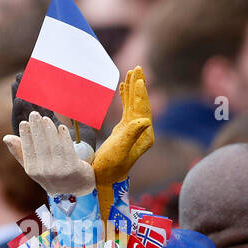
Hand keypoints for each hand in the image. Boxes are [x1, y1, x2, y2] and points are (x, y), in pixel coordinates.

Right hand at [3, 112, 94, 195]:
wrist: (73, 188)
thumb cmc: (50, 172)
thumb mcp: (33, 165)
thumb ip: (20, 152)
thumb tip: (6, 137)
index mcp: (33, 171)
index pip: (27, 149)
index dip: (26, 135)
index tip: (24, 122)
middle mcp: (45, 172)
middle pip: (40, 145)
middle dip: (36, 128)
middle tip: (34, 114)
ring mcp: (60, 170)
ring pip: (54, 145)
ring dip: (49, 130)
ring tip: (46, 119)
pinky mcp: (73, 168)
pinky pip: (68, 148)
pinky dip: (64, 136)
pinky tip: (61, 127)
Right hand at [93, 67, 153, 218]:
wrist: (103, 179)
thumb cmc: (109, 167)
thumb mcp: (120, 150)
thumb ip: (132, 134)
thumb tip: (145, 119)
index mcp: (145, 135)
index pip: (144, 109)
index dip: (140, 93)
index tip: (137, 79)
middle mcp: (142, 132)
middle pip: (142, 104)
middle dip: (139, 86)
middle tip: (137, 68)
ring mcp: (134, 130)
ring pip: (134, 104)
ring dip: (132, 88)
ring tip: (131, 72)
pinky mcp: (124, 130)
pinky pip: (127, 109)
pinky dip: (125, 97)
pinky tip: (122, 87)